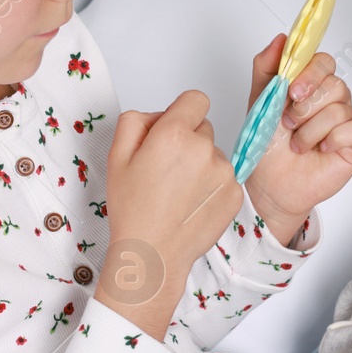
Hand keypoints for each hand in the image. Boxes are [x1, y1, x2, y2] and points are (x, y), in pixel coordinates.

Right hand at [99, 90, 243, 333]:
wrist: (153, 253)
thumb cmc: (132, 208)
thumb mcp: (116, 155)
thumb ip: (136, 120)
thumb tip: (160, 114)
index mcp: (173, 134)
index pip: (195, 99)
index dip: (181, 112)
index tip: (173, 130)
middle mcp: (204, 149)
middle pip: (203, 127)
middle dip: (187, 140)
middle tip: (166, 169)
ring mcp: (224, 172)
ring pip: (214, 154)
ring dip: (200, 164)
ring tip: (178, 192)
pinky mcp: (235, 193)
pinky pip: (225, 177)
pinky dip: (212, 186)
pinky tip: (191, 204)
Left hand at [243, 34, 351, 244]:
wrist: (270, 184)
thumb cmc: (267, 145)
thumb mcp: (260, 100)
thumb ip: (267, 67)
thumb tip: (281, 39)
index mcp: (311, 85)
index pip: (323, 61)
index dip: (310, 74)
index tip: (291, 91)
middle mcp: (332, 99)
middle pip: (335, 84)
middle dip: (305, 107)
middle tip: (290, 123)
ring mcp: (347, 120)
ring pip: (340, 109)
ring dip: (311, 131)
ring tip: (298, 143)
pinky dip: (330, 141)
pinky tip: (320, 150)